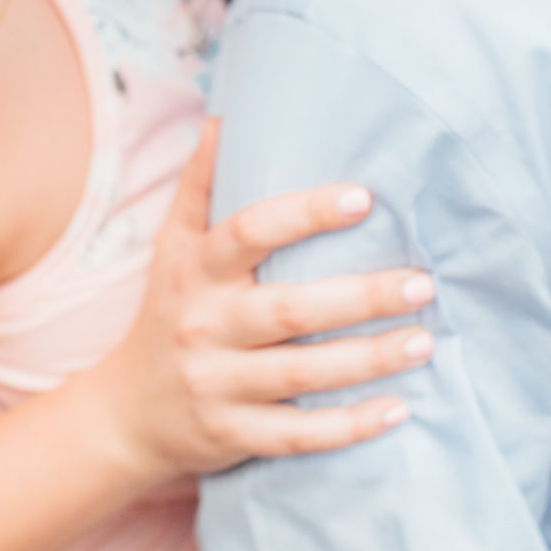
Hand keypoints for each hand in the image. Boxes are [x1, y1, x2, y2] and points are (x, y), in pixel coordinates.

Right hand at [89, 118, 433, 485]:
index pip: (248, 232)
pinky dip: (350, 427)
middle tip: (424, 283)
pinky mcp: (234, 435)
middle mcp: (205, 326)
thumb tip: (224, 115)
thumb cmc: (169, 313)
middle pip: (290, 310)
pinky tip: (400, 409)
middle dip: (362, 296)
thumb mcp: (171, 248)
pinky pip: (299, 435)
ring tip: (425, 340)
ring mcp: (218, 385)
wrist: (125, 415)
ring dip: (370, 359)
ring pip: (303, 375)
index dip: (305, 214)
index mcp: (195, 272)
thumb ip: (200, 184)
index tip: (364, 197)